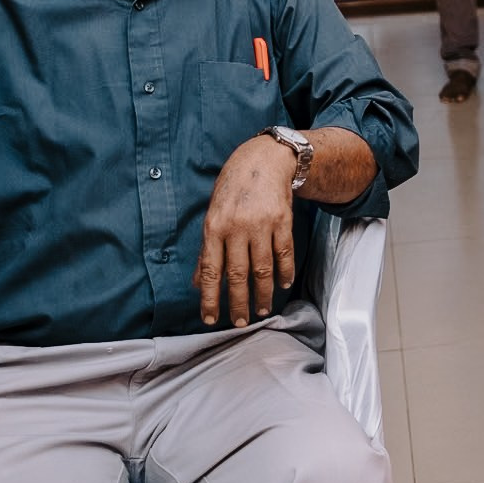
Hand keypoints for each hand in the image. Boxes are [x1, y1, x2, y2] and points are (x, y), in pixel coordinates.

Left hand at [197, 133, 297, 326]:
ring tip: (262, 310)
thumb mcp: (213, 216)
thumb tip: (198, 283)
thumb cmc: (233, 190)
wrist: (263, 160)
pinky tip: (283, 285)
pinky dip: (285, 272)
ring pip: (262, 268)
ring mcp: (261, 224)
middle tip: (240, 323)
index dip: (210, 298)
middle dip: (238, 302)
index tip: (211, 319)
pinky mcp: (283, 220)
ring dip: (263, 293)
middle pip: (237, 274)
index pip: (210, 271)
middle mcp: (236, 227)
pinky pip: (284, 252)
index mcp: (214, 227)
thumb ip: (207, 251)